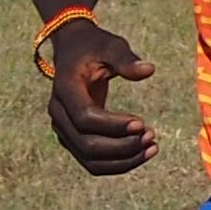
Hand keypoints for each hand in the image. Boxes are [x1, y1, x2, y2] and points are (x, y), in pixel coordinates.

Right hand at [43, 21, 158, 176]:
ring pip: (90, 159)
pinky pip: (93, 161)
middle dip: (122, 147)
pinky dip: (118, 163)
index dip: (113, 125)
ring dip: (123, 160)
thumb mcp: (110, 45)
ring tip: (152, 148)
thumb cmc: (94, 46)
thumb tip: (149, 69)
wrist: (73, 50)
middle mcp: (58, 113)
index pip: (85, 118)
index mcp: (64, 88)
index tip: (142, 122)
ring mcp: (63, 128)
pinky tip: (143, 153)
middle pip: (86, 144)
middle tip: (151, 136)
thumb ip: (126, 59)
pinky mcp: (72, 138)